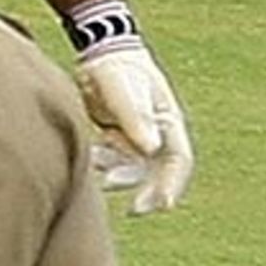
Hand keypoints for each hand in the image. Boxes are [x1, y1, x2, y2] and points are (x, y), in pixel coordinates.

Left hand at [76, 43, 193, 213]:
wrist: (99, 54)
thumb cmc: (116, 69)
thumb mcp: (125, 91)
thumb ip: (136, 118)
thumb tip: (151, 149)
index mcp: (168, 123)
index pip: (178, 162)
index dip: (173, 185)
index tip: (164, 204)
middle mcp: (157, 135)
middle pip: (157, 173)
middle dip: (147, 193)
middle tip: (133, 211)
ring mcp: (137, 139)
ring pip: (131, 170)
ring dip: (117, 174)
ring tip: (95, 164)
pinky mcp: (118, 140)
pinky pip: (113, 162)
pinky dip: (102, 164)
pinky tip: (87, 159)